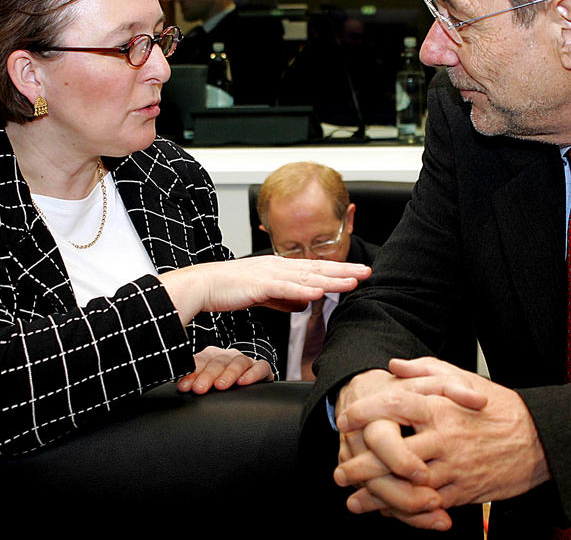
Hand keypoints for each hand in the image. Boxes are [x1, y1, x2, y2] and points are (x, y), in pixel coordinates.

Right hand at [159, 255, 370, 324]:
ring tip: (352, 282)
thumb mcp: (265, 295)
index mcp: (281, 268)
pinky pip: (284, 288)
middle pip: (318, 269)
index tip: (360, 273)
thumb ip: (285, 299)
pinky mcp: (258, 285)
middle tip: (368, 272)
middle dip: (344, 271)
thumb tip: (306, 304)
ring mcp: (270, 274)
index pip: (316, 269)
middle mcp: (279, 267)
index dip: (340, 271)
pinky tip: (319, 292)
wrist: (203, 285)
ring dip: (331, 279)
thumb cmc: (230, 288)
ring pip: (306, 277)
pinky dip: (302, 290)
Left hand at [176, 346, 272, 393]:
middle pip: (218, 361)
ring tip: (221, 386)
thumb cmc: (217, 392)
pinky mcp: (261, 369)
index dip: (192, 374)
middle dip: (207, 375)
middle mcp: (227, 356)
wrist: (245, 401)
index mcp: (210, 357)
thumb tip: (175, 388)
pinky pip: (260, 366)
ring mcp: (245, 361)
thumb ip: (190, 384)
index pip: (199, 362)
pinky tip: (243, 382)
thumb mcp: (202, 387)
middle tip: (200, 389)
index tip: (184, 387)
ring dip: (228, 373)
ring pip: (238, 361)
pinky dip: (252, 373)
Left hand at [334, 357, 549, 528]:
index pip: (393, 405)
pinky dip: (404, 511)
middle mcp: (444, 438)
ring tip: (354, 498)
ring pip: (405, 486)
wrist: (538, 440)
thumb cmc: (498, 407)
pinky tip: (387, 511)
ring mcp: (453, 468)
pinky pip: (427, 506)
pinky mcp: (463, 492)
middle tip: (340, 470)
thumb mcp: (462, 379)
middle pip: (391, 453)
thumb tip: (393, 366)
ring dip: (376, 496)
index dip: (364, 412)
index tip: (345, 419)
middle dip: (360, 465)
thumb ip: (425, 371)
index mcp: (441, 407)